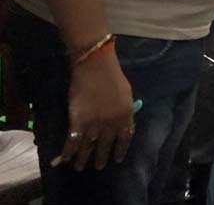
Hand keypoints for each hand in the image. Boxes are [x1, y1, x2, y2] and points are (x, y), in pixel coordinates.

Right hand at [62, 51, 133, 170]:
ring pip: (87, 147)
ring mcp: (94, 124)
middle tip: (98, 167)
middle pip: (105, 146)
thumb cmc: (112, 77)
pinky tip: (65, 158)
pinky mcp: (77, 121)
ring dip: (83, 159)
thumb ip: (125, 111)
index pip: (125, 139)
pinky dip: (68, 152)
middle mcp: (111, 124)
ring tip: (80, 167)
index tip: (117, 159)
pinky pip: (72, 142)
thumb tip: (124, 123)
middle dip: (101, 158)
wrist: (95, 67)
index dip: (120, 151)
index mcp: (126, 117)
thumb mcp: (126, 95)